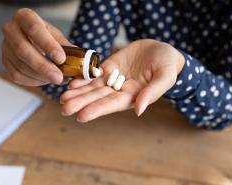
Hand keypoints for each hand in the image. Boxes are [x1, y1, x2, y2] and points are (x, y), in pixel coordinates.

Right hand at [1, 8, 71, 85]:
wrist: (31, 40)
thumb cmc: (46, 36)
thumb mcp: (56, 36)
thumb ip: (66, 47)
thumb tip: (79, 61)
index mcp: (24, 17)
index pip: (35, 29)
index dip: (48, 45)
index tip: (61, 58)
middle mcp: (10, 29)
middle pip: (23, 49)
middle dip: (43, 66)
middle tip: (59, 77)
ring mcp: (4, 46)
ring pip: (20, 65)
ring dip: (40, 76)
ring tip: (56, 79)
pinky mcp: (4, 61)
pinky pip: (17, 75)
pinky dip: (33, 81)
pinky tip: (45, 80)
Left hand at [60, 39, 184, 121]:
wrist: (161, 50)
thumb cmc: (168, 65)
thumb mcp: (165, 77)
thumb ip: (152, 93)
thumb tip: (139, 110)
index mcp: (133, 96)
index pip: (112, 105)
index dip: (97, 109)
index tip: (81, 115)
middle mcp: (120, 90)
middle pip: (98, 97)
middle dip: (82, 102)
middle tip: (64, 107)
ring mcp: (113, 78)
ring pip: (93, 87)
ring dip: (78, 92)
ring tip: (63, 97)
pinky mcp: (109, 67)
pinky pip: (94, 73)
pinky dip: (83, 78)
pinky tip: (71, 82)